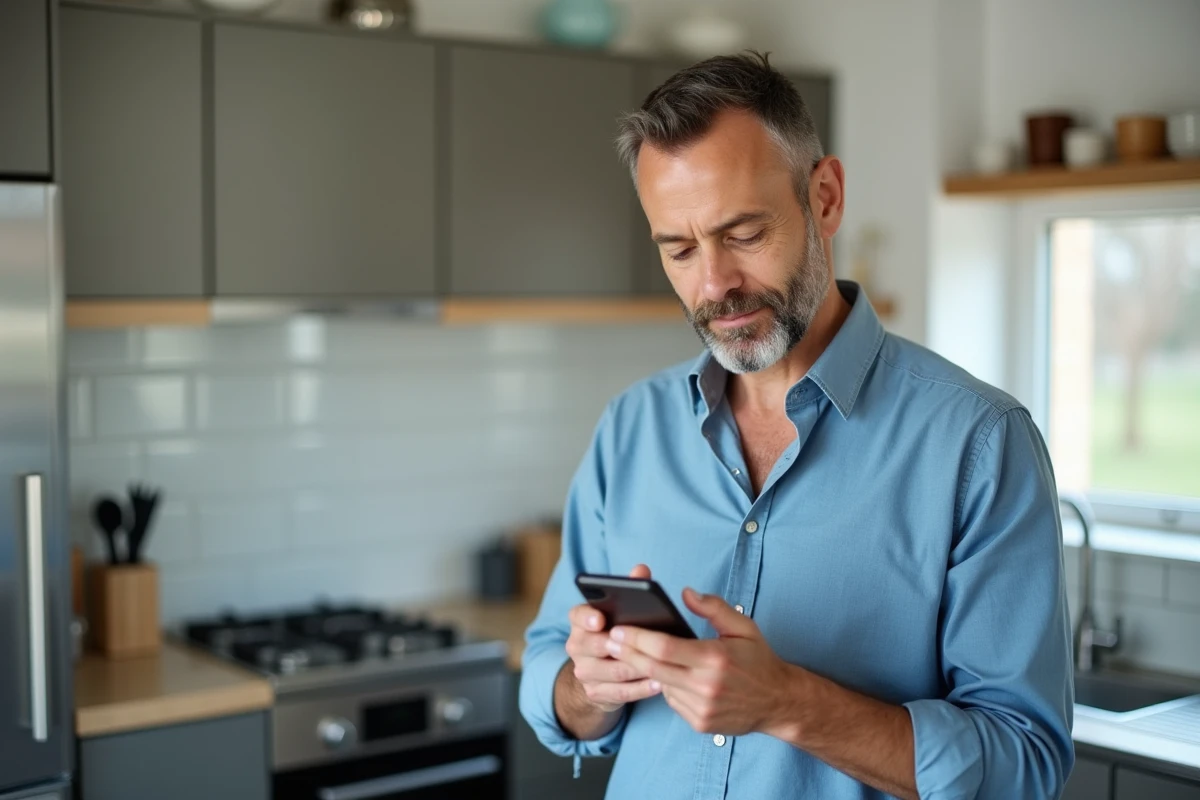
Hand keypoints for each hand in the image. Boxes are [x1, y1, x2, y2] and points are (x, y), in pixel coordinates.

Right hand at [565, 564, 661, 712]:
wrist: (598, 673)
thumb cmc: (614, 631)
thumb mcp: (618, 610)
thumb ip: (629, 588)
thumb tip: (642, 570)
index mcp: (579, 621)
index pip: (577, 615)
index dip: (587, 618)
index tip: (600, 620)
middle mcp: (576, 646)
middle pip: (594, 646)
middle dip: (620, 646)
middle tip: (642, 645)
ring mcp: (584, 671)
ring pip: (612, 671)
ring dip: (637, 669)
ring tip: (661, 665)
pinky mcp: (595, 692)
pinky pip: (619, 693)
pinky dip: (640, 689)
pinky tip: (659, 684)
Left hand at [605, 588, 798, 736]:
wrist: (778, 702)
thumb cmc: (758, 660)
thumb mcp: (743, 627)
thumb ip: (713, 607)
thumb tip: (685, 593)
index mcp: (715, 659)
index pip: (665, 647)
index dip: (637, 638)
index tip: (619, 629)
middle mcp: (706, 686)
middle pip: (653, 668)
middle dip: (627, 653)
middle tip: (609, 640)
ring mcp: (701, 708)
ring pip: (660, 685)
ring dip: (644, 670)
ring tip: (630, 654)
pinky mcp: (699, 723)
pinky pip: (671, 701)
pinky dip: (665, 687)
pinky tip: (665, 675)